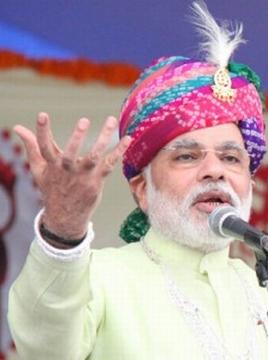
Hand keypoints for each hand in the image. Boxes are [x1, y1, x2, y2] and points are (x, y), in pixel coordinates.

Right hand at [13, 112, 130, 240]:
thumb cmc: (52, 187)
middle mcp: (67, 171)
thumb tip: (17, 127)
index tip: (42, 114)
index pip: (43, 146)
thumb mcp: (39, 168)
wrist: (66, 215)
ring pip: (94, 156)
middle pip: (71, 153)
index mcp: (51, 166)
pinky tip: (129, 138)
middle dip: (76, 137)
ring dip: (104, 138)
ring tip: (111, 120)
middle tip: (84, 120)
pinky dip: (119, 151)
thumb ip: (31, 146)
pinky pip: (110, 164)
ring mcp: (84, 176)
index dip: (41, 131)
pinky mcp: (97, 181)